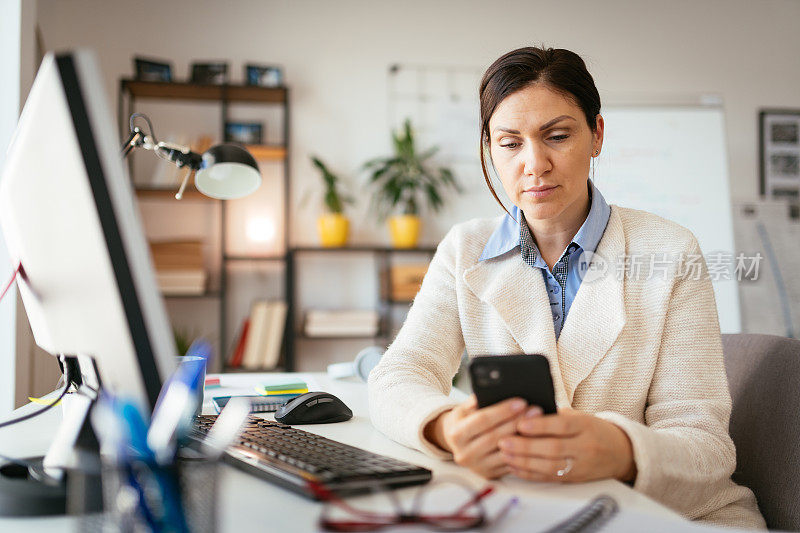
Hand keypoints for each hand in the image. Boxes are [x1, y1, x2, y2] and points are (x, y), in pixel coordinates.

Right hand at [424, 395, 526, 478]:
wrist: (458, 442)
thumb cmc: (465, 420)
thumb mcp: (465, 408)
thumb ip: (477, 400)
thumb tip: (494, 390)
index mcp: (456, 434)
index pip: (482, 420)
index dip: (503, 411)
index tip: (521, 402)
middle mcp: (464, 454)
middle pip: (495, 436)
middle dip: (517, 422)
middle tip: (535, 410)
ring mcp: (477, 467)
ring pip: (505, 451)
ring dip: (524, 437)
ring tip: (538, 423)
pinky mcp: (490, 474)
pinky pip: (511, 463)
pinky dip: (524, 452)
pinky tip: (534, 439)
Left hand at [498, 407, 636, 482]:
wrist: (621, 453)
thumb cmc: (593, 430)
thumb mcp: (580, 416)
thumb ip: (556, 416)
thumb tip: (526, 413)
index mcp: (585, 426)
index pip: (562, 425)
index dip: (540, 425)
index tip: (520, 423)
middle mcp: (584, 447)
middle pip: (554, 448)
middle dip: (526, 446)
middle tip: (504, 441)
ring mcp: (580, 465)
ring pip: (550, 466)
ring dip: (524, 461)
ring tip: (505, 454)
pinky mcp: (574, 479)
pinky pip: (549, 477)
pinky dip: (530, 473)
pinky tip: (515, 466)